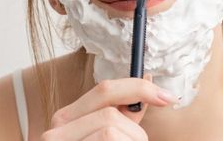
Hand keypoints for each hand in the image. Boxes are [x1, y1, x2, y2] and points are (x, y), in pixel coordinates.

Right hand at [41, 74, 177, 139]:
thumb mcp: (102, 137)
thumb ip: (122, 116)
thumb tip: (148, 86)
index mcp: (66, 119)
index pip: (105, 90)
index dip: (139, 88)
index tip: (167, 97)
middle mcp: (56, 131)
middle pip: (112, 115)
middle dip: (134, 134)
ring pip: (111, 132)